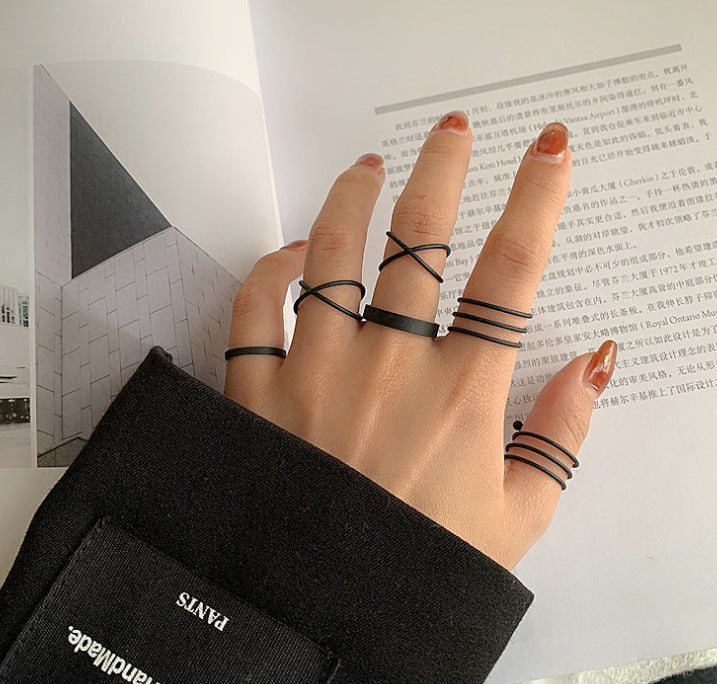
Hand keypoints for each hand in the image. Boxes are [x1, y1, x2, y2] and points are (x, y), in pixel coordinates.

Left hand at [223, 112, 616, 571]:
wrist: (323, 616)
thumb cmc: (422, 566)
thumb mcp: (517, 517)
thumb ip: (561, 436)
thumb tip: (594, 363)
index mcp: (461, 393)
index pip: (513, 273)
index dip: (537, 200)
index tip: (548, 151)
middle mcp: (389, 365)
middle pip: (420, 239)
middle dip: (441, 171)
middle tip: (449, 131)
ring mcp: (316, 373)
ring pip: (333, 256)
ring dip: (351, 201)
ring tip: (366, 168)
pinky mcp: (255, 393)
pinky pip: (254, 310)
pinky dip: (269, 272)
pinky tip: (289, 256)